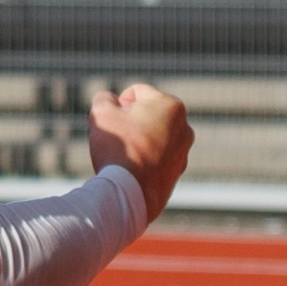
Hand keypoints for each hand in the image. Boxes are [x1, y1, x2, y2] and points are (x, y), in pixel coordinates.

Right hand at [89, 83, 192, 222]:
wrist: (131, 193)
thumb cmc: (119, 149)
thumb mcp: (102, 113)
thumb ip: (104, 98)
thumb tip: (110, 100)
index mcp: (171, 105)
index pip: (137, 92)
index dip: (117, 103)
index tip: (111, 120)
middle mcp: (184, 127)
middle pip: (147, 114)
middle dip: (129, 121)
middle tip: (115, 136)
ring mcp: (183, 151)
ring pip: (153, 136)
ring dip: (137, 139)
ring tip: (122, 155)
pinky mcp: (178, 172)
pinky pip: (156, 157)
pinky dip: (143, 158)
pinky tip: (130, 169)